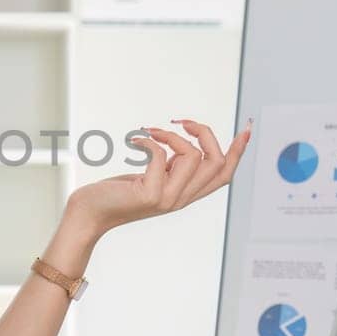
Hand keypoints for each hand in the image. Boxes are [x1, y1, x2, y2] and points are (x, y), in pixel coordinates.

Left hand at [66, 119, 251, 236]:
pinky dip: (149, 141)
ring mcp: (167, 199)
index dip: (239, 151)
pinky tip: (135, 141)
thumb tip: (185, 144)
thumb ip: (172, 167)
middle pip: (218, 163)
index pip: (224, 175)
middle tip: (181, 121)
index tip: (247, 127)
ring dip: (172, 135)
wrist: (88, 214)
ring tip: (151, 133)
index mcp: (186, 194)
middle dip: (205, 132)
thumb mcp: (152, 177)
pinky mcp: (150, 195)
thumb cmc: (115, 193)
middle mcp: (181, 199)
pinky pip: (161, 155)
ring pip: (193, 156)